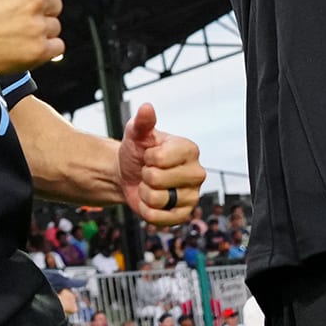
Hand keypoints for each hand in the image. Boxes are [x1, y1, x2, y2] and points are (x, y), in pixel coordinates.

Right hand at [0, 0, 63, 73]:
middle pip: (55, 3)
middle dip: (41, 10)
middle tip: (20, 18)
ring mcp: (38, 26)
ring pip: (54, 26)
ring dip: (41, 30)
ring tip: (17, 34)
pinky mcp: (38, 50)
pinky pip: (57, 47)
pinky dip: (45, 48)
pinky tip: (27, 46)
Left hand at [119, 103, 205, 226]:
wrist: (129, 174)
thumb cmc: (137, 152)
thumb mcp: (136, 134)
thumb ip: (142, 121)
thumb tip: (147, 108)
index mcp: (190, 150)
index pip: (159, 158)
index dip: (146, 158)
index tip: (150, 155)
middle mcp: (196, 173)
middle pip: (157, 179)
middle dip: (144, 176)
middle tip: (149, 172)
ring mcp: (192, 196)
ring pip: (156, 200)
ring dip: (145, 194)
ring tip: (150, 186)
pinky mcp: (183, 215)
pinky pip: (157, 218)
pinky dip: (146, 210)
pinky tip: (151, 201)